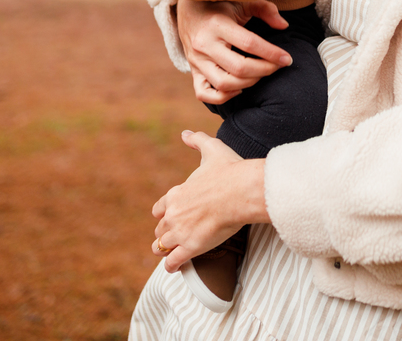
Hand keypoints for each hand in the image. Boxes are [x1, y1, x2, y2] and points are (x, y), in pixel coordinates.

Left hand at [151, 131, 268, 272]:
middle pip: (159, 229)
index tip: (169, 216)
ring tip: (168, 254)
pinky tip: (174, 267)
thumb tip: (185, 133)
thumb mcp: (211, 149)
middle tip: (171, 237)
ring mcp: (180, 232)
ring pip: (162, 246)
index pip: (159, 209)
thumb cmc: (229, 170)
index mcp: (176, 194)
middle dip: (164, 233)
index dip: (163, 214)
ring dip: (164, 250)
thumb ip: (197, 140)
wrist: (241, 191)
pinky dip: (172, 265)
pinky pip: (173, 261)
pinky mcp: (191, 247)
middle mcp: (173, 214)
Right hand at [176, 0, 291, 104]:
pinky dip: (224, 96)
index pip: (249, 44)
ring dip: (248, 83)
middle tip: (277, 66)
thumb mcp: (241, 0)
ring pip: (223, 84)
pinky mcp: (193, 71)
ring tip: (261, 74)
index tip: (287, 58)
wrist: (188, 10)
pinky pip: (204, 94)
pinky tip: (239, 87)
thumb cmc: (220, 5)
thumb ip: (265, 9)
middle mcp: (204, 45)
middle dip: (264, 70)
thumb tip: (284, 25)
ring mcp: (196, 61)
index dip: (272, 53)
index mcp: (217, 25)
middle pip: (238, 68)